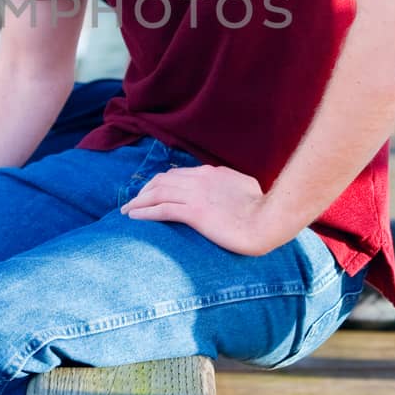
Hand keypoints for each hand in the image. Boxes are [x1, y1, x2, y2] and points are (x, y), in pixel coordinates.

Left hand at [120, 164, 284, 257]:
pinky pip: (162, 209)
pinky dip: (144, 212)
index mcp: (211, 173)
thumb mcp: (245, 186)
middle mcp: (200, 179)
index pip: (177, 174)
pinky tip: (134, 216)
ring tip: (126, 210)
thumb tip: (226, 185)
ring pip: (157, 193)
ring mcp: (196, 195)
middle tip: (133, 201)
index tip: (150, 191)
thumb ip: (229, 183)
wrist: (268, 221)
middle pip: (162, 181)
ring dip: (138, 201)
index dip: (160, 182)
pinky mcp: (195, 213)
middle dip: (144, 190)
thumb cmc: (262, 208)